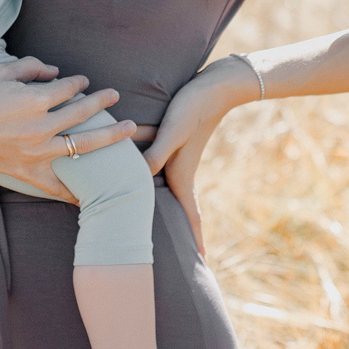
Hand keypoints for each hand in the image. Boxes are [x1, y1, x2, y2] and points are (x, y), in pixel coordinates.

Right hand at [0, 58, 138, 201]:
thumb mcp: (1, 71)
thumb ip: (32, 67)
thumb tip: (56, 72)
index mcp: (34, 100)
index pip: (68, 88)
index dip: (78, 83)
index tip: (83, 82)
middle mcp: (39, 127)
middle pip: (82, 114)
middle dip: (102, 103)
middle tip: (116, 97)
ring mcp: (34, 153)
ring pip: (81, 145)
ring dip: (107, 138)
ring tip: (127, 132)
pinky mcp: (25, 171)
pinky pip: (55, 184)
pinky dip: (72, 191)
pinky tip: (90, 195)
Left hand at [142, 57, 256, 254]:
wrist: (216, 85)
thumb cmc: (194, 108)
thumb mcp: (174, 132)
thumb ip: (155, 154)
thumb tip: (135, 178)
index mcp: (181, 175)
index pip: (191, 216)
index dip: (196, 239)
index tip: (202, 263)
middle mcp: (178, 170)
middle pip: (176, 208)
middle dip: (178, 231)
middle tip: (180, 254)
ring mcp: (176, 157)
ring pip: (162, 187)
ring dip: (160, 204)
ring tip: (152, 221)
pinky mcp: (172, 142)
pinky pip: (154, 165)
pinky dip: (145, 173)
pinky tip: (132, 170)